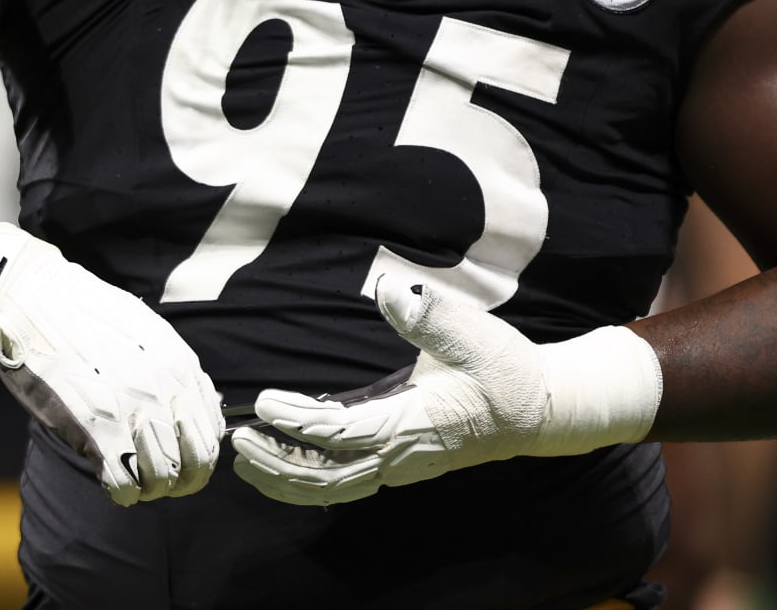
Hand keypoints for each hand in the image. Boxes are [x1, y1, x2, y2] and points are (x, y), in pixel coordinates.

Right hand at [0, 207, 222, 506]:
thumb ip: (177, 372)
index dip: (200, 458)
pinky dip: (121, 492)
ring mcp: (131, 410)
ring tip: (133, 479)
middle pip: (196, 463)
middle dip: (182, 481)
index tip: (182, 462)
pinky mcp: (95, 427)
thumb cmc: (88, 315)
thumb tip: (200, 406)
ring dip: (149, 487)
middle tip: (160, 481)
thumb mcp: (149, 333)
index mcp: (181, 367)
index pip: (213, 433)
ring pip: (162, 477)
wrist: (37, 302)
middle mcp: (165, 390)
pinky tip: (112, 482)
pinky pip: (123, 482)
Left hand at [230, 273, 660, 505]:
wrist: (538, 410)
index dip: (299, 423)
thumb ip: (430, 315)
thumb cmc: (506, 370)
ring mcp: (401, 464)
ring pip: (334, 488)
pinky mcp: (399, 461)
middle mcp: (403, 454)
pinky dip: (308, 480)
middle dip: (279, 463)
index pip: (344, 433)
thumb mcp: (475, 335)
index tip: (264, 402)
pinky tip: (282, 465)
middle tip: (238, 440)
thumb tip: (389, 288)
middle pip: (328, 477)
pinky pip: (345, 482)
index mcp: (416, 423)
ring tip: (247, 461)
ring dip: (287, 478)